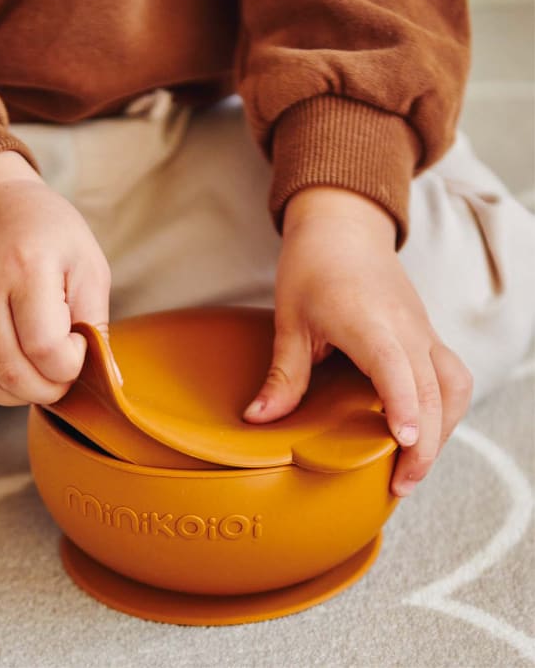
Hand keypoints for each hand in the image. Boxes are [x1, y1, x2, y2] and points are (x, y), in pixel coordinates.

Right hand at [0, 151, 110, 405]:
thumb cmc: (55, 237)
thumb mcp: (90, 268)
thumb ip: (97, 324)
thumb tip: (109, 382)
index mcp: (29, 267)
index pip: (45, 346)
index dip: (71, 362)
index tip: (80, 342)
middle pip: (14, 371)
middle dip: (51, 389)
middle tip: (68, 371)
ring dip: (26, 395)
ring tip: (47, 375)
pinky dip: (2, 389)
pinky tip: (24, 374)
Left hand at [244, 187, 472, 496]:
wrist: (343, 226)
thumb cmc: (313, 266)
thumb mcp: (290, 320)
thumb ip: (283, 373)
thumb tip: (258, 419)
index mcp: (369, 321)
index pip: (397, 368)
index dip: (404, 406)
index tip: (405, 445)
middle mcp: (406, 327)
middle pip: (436, 390)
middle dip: (426, 445)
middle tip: (400, 486)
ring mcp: (422, 329)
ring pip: (455, 386)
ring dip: (445, 429)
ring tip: (414, 466)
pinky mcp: (425, 332)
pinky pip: (450, 375)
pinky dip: (444, 408)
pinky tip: (420, 430)